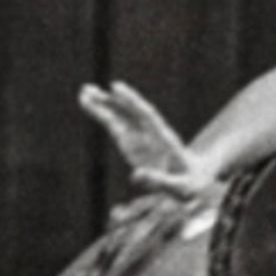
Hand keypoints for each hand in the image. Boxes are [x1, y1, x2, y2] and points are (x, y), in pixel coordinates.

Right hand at [78, 81, 215, 199]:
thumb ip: (159, 181)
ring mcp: (140, 136)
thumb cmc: (187, 184)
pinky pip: (115, 127)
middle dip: (112, 101)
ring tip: (84, 92)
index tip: (116, 88)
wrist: (191, 180)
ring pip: (121, 117)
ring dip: (104, 105)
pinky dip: (103, 116)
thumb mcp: (178, 187)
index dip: (132, 102)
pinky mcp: (132, 143)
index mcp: (164, 139)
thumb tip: (135, 175)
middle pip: (131, 112)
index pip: (147, 115)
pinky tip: (90, 107)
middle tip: (91, 90)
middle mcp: (151, 133)